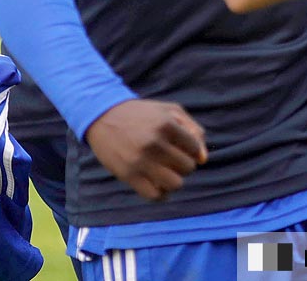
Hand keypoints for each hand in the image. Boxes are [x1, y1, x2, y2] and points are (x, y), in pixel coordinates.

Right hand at [85, 98, 207, 200]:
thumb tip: (203, 159)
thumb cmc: (143, 114)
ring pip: (175, 184)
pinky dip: (161, 194)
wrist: (104, 117)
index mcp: (167, 125)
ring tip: (167, 173)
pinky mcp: (128, 175)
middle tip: (173, 160)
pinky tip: (158, 184)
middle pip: (187, 168)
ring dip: (175, 181)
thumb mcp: (171, 110)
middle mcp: (154, 143)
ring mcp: (140, 161)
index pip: (195, 149)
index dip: (192, 150)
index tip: (181, 147)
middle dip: (184, 165)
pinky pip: (154, 195)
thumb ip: (193, 130)